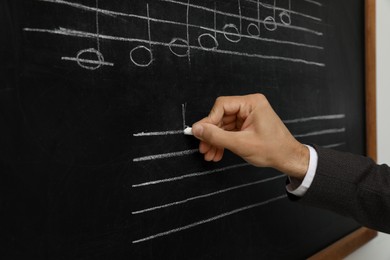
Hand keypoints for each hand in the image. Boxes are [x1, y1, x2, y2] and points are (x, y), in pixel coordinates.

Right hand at [192, 94, 308, 179]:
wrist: (288, 159)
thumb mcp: (241, 143)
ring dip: (215, 140)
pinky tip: (217, 153)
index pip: (222, 105)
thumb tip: (197, 130)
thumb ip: (217, 136)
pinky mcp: (246, 125)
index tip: (199, 133)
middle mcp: (249, 106)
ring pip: (223, 125)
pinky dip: (222, 142)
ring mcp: (247, 116)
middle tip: (203, 147)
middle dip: (211, 134)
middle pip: (221, 116)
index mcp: (252, 103)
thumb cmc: (273, 149)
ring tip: (209, 154)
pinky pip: (229, 131)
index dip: (209, 120)